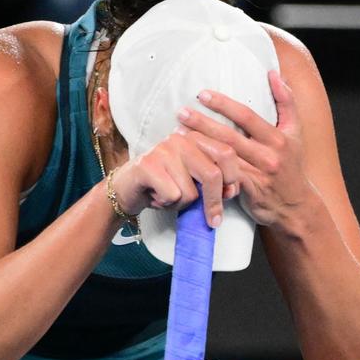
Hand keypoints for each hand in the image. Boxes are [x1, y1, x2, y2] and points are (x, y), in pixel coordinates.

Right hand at [110, 126, 241, 228]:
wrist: (126, 190)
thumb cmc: (164, 187)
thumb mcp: (194, 182)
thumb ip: (214, 181)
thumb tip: (232, 191)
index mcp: (196, 138)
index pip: (227, 154)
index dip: (233, 179)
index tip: (229, 196)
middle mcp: (181, 139)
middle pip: (212, 174)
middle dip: (214, 202)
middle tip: (213, 220)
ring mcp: (163, 151)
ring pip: (191, 191)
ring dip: (182, 204)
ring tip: (168, 198)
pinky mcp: (147, 165)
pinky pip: (172, 196)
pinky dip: (166, 205)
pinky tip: (155, 197)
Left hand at [175, 71, 314, 231]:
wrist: (295, 207)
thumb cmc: (291, 167)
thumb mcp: (295, 132)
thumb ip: (286, 102)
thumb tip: (273, 74)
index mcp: (278, 137)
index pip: (247, 116)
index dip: (224, 104)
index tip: (202, 94)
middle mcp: (268, 155)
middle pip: (230, 136)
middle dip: (203, 123)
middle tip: (181, 113)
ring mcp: (258, 175)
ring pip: (224, 158)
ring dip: (200, 146)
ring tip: (179, 135)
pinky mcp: (248, 192)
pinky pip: (224, 179)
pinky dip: (206, 169)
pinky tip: (189, 162)